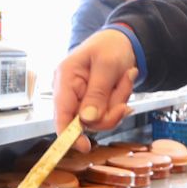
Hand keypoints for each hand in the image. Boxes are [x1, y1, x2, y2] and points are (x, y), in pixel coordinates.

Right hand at [54, 28, 137, 150]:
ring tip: (125, 78)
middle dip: (110, 109)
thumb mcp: (107, 65)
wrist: (123, 41)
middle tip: (125, 86)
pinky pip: (107, 114)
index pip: (61, 114)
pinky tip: (123, 83)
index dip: (69, 134)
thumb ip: (97, 93)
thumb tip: (87, 120)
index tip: (84, 146)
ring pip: (100, 119)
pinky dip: (119, 102)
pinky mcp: (93, 103)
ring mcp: (81, 98)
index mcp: (65, 78)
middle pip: (85, 121)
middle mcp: (69, 91)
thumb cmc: (111, 46)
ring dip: (118, 102)